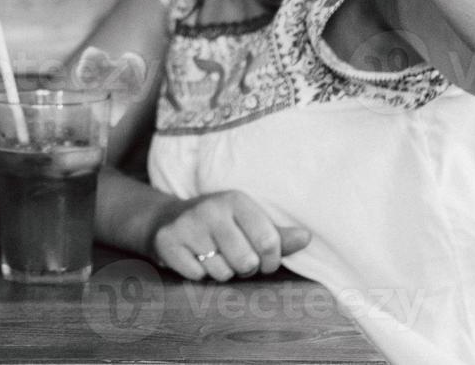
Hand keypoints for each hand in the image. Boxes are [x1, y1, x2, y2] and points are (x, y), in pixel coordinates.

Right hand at [150, 190, 310, 281]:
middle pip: (246, 261)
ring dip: (220, 271)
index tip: (265, 261)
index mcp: (236, 200)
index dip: (271, 261)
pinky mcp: (167, 241)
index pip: (269, 241)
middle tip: (235, 258)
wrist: (168, 219)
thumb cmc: (219, 225)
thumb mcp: (248, 222)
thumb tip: (306, 237)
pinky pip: (196, 275)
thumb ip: (278, 235)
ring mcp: (187, 224)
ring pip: (221, 272)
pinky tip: (193, 258)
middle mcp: (211, 209)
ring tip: (213, 256)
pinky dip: (198, 273)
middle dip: (244, 268)